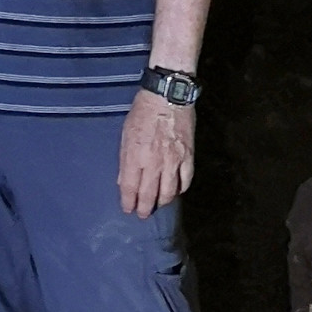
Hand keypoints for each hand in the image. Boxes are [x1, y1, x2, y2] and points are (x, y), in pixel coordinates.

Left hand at [117, 88, 193, 216]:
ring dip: (162, 202)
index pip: (129, 188)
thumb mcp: (125, 134)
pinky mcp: (188, 156)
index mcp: (135, 156)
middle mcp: (153, 163)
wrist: (167, 96)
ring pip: (169, 192)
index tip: (128, 209)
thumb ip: (125, 159)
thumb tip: (123, 180)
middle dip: (144, 208)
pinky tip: (176, 191)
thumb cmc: (142, 112)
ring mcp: (173, 161)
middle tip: (143, 215)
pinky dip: (180, 189)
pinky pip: (186, 181)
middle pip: (149, 195)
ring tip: (159, 204)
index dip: (128, 202)